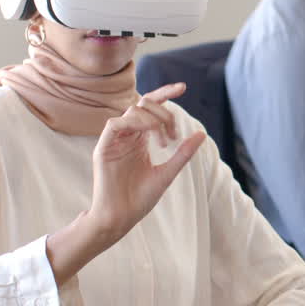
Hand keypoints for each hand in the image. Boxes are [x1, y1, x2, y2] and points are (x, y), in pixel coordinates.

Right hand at [46, 83, 204, 284]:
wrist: (122, 218)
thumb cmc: (141, 199)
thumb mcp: (168, 172)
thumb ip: (182, 153)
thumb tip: (202, 134)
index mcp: (140, 138)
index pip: (151, 107)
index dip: (165, 93)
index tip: (183, 87)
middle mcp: (127, 135)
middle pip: (144, 105)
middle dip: (164, 114)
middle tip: (173, 136)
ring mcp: (114, 140)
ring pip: (132, 111)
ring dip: (153, 120)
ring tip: (163, 141)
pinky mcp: (103, 148)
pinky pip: (115, 123)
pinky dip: (135, 123)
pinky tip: (149, 135)